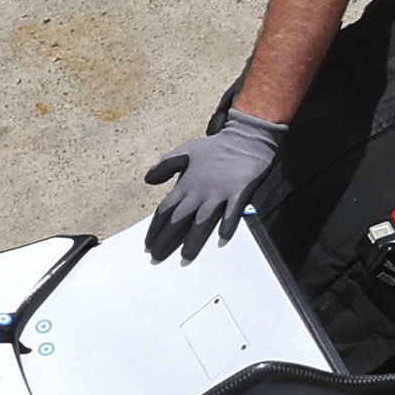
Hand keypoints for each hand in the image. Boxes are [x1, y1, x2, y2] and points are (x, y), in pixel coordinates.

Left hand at [142, 114, 286, 261]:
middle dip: (166, 240)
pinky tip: (222, 238)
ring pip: (202, 221)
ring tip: (186, 256)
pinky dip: (227, 225)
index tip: (149, 244)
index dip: (155, 229)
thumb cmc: (215, 146)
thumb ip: (165, 166)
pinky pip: (232, 212)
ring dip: (193, 240)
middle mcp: (200, 191)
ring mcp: (220, 193)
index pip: (165, 210)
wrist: (246, 137)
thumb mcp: (185, 151)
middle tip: (157, 257)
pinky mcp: (239, 193)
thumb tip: (148, 179)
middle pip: (178, 220)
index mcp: (186, 184)